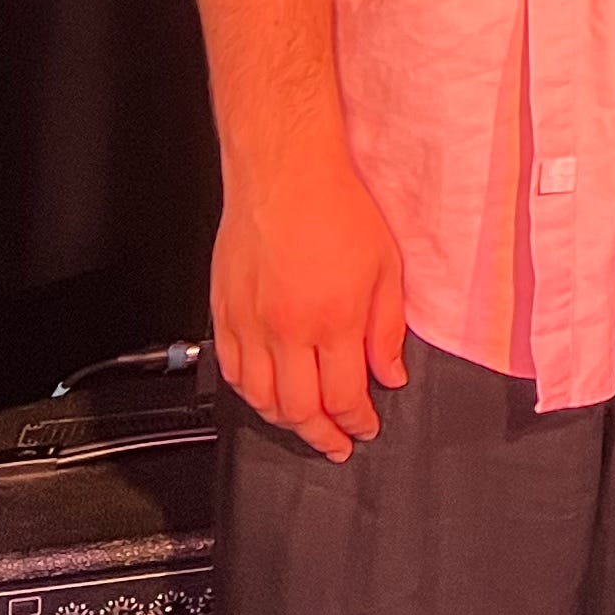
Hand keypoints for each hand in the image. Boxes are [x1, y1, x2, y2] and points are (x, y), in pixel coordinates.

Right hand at [209, 142, 408, 458]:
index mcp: (334, 319)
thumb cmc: (337, 208)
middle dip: (323, 435)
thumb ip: (387, 329)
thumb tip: (390, 374)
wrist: (285, 173)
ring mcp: (251, 324)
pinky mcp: (224, 313)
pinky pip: (233, 372)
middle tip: (337, 442)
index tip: (366, 428)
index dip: (358, 422)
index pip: (345, 396)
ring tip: (305, 425)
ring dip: (285, 421)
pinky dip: (251, 394)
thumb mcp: (386, 266)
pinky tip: (267, 395)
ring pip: (261, 399)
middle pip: (300, 410)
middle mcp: (288, 329)